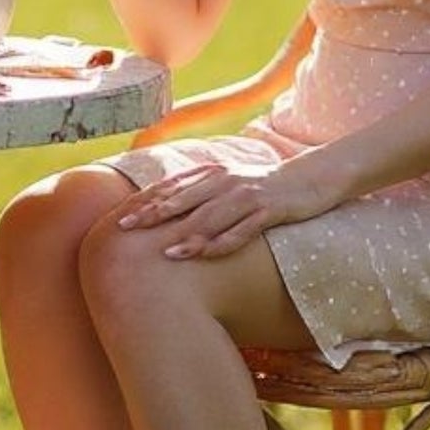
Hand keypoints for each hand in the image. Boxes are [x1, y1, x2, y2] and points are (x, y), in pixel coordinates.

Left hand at [115, 155, 338, 260]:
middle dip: (155, 216)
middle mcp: (224, 182)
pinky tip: (210, 254)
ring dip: (189, 235)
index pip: (172, 189)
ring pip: (212, 217)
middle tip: (128, 230)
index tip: (120, 218)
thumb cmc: (261, 188)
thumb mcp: (227, 186)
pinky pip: (245, 228)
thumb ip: (199, 195)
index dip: (146, 203)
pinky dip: (226, 241)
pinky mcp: (269, 209)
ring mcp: (247, 195)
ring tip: (168, 253)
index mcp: (211, 175)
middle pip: (184, 201)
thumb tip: (164, 210)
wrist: (309, 179)